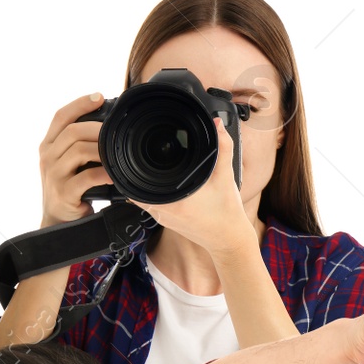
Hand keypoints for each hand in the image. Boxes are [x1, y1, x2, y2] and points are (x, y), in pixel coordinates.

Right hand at [39, 94, 110, 227]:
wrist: (60, 221)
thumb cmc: (71, 188)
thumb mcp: (69, 162)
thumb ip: (80, 144)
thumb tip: (109, 125)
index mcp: (48, 145)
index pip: (60, 116)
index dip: (80, 103)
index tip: (100, 97)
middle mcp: (47, 157)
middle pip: (72, 131)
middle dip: (98, 128)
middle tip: (117, 131)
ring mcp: (53, 175)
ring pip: (79, 150)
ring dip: (102, 149)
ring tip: (118, 152)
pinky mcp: (63, 193)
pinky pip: (86, 177)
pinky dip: (104, 173)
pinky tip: (115, 174)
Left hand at [128, 117, 255, 256]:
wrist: (228, 239)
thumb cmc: (227, 212)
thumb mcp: (226, 176)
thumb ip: (223, 147)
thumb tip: (218, 124)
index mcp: (173, 201)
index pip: (139, 183)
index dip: (134, 167)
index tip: (134, 153)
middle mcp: (163, 212)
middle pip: (134, 189)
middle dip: (135, 172)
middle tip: (137, 154)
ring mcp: (163, 219)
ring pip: (140, 198)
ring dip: (141, 183)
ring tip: (144, 166)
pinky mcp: (166, 222)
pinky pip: (149, 204)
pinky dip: (150, 192)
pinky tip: (158, 182)